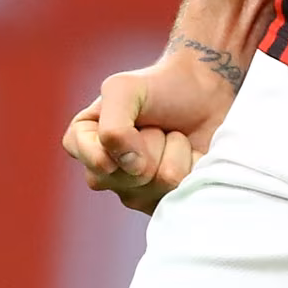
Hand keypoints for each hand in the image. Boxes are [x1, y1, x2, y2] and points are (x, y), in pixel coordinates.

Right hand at [62, 40, 242, 213]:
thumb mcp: (123, 88)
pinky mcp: (166, 200)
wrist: (204, 89)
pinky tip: (189, 153)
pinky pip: (182, 188)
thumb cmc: (160, 87)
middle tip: (158, 125)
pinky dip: (192, 163)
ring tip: (173, 135)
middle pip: (131, 176)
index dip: (124, 140)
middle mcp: (105, 174)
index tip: (135, 117)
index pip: (98, 162)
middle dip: (153, 142)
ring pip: (159, 182)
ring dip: (175, 150)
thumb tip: (130, 166)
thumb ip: (113, 125)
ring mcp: (135, 192)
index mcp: (83, 145)